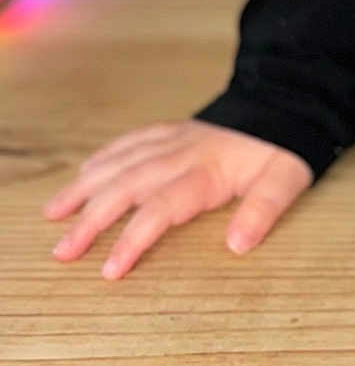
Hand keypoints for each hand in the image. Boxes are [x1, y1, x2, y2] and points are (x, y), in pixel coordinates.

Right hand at [41, 119, 313, 278]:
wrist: (289, 95)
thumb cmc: (286, 144)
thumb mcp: (288, 177)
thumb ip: (264, 210)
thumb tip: (238, 245)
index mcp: (208, 171)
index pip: (162, 208)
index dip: (133, 239)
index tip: (109, 270)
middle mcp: (182, 153)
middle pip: (128, 186)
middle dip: (91, 219)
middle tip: (62, 252)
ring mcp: (176, 138)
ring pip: (122, 162)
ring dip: (86, 187)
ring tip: (53, 213)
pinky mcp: (176, 129)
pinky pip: (133, 140)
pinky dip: (106, 156)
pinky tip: (86, 171)